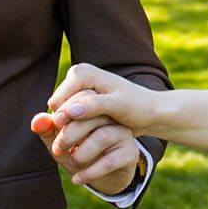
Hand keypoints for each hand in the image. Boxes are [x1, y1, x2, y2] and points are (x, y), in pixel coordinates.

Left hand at [30, 112, 141, 195]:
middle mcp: (112, 116)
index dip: (65, 112)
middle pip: (92, 116)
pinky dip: (90, 172)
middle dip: (69, 134)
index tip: (55, 128)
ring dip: (81, 154)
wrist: (101, 176)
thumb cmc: (78, 150)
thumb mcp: (59, 140)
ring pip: (102, 137)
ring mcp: (123, 133)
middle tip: (57, 149)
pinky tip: (77, 179)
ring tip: (71, 162)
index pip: (82, 98)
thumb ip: (48, 129)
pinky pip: (110, 160)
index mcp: (95, 106)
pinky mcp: (130, 153)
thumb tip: (36, 122)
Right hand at [43, 63, 160, 134]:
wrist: (150, 110)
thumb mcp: (119, 107)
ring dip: (73, 129)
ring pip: (62, 116)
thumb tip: (68, 111)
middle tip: (92, 136)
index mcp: (82, 73)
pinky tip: (93, 134)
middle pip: (57, 109)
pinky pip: (69, 118)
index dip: (68, 122)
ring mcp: (78, 88)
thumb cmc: (138, 107)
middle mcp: (77, 76)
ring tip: (93, 135)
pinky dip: (78, 128)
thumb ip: (94, 107)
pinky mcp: (81, 99)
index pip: (58, 104)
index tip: (88, 133)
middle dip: (69, 126)